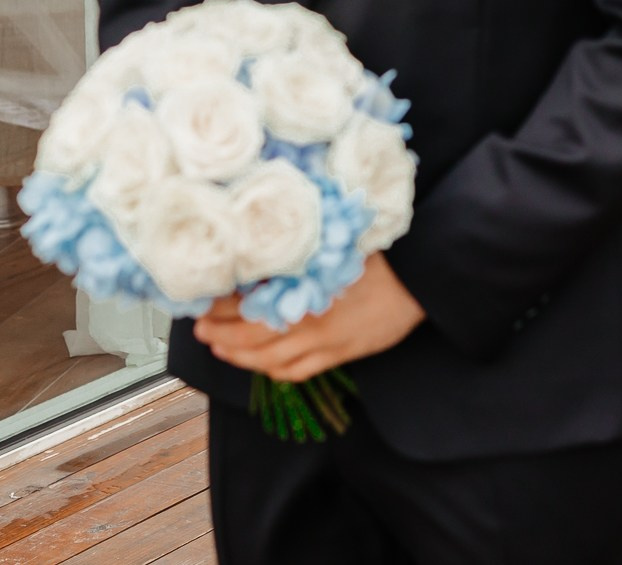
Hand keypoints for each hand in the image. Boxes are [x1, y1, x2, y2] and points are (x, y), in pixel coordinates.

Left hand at [191, 254, 424, 381]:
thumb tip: (263, 261)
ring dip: (240, 356)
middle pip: (253, 337)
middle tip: (200, 328)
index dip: (223, 307)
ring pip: (269, 361)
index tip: (205, 301)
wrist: (421, 280)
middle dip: (221, 334)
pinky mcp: (340, 355)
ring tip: (220, 347)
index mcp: (306, 290)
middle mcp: (310, 321)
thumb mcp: (334, 249)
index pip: (251, 305)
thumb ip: (300, 260)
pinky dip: (272, 371)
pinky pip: (297, 372)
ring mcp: (325, 343)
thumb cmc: (382, 257)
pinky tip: (261, 364)